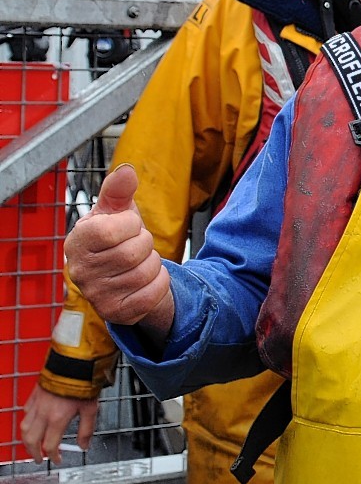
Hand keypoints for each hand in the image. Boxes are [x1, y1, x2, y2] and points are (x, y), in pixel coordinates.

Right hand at [20, 385, 97, 464]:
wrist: (74, 363)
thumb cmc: (83, 383)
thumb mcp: (91, 409)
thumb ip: (87, 429)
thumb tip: (84, 445)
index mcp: (57, 418)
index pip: (50, 445)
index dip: (53, 456)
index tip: (57, 459)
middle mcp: (43, 413)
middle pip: (31, 440)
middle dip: (34, 453)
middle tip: (39, 459)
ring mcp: (36, 404)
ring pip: (24, 427)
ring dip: (27, 440)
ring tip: (33, 445)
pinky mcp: (34, 395)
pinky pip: (26, 412)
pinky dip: (27, 421)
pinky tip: (33, 423)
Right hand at [64, 165, 174, 335]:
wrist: (124, 275)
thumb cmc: (117, 238)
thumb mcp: (117, 212)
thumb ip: (118, 192)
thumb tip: (126, 171)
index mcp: (77, 242)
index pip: (113, 230)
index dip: (131, 225)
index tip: (126, 227)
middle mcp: (80, 271)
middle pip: (134, 252)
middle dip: (145, 244)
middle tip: (135, 246)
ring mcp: (96, 295)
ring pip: (147, 272)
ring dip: (153, 263)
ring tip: (138, 263)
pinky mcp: (117, 313)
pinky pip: (154, 293)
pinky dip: (159, 283)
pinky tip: (145, 281)